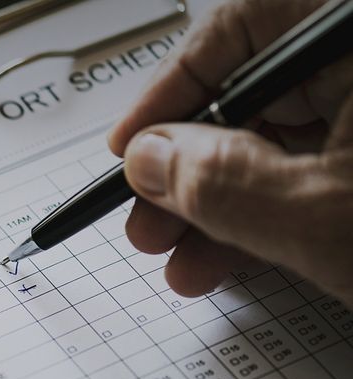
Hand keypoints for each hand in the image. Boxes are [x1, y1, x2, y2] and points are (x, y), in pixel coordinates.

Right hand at [108, 0, 352, 303]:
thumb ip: (219, 182)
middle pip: (259, 93)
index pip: (239, 29)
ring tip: (186, 264)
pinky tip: (238, 259)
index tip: (131, 151)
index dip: (170, 96)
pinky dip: (282, 211)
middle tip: (150, 226)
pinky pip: (326, 163)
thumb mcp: (322, 215)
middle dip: (193, 171)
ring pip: (290, 137)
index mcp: (352, 30)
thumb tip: (150, 160)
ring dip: (227, 205)